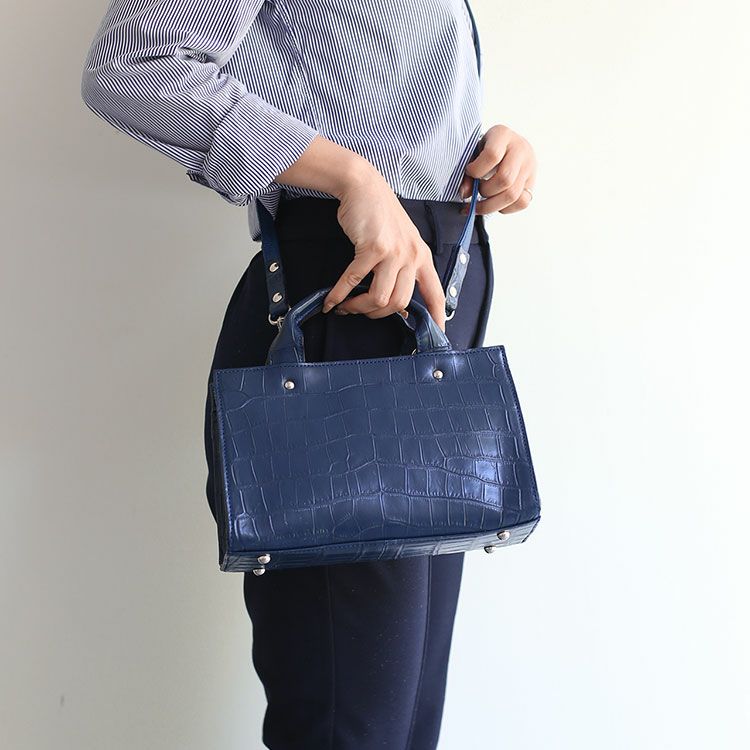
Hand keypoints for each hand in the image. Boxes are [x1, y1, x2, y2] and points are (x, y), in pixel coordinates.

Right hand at [322, 165, 445, 328]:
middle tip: (360, 311)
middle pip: (399, 303)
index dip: (436, 318)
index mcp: (421, 257)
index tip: (435, 335)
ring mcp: (393, 252)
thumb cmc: (380, 214)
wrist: (364, 186)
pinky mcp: (372, 248)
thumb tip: (396, 303)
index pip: (435, 294)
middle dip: (376, 313)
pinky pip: (354, 281)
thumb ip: (403, 268)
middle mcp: (411, 257)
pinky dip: (340, 295)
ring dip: (359, 307)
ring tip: (346, 306)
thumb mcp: (402, 241)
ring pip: (380, 298)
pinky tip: (331, 301)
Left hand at [459, 124, 536, 214]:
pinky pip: (522, 203)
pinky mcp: (532, 183)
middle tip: (477, 189)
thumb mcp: (473, 154)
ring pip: (512, 195)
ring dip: (492, 205)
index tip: (469, 172)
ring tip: (481, 203)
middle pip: (504, 179)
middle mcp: (521, 149)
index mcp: (503, 135)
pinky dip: (505, 208)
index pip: (492, 155)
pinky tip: (494, 204)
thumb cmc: (484, 151)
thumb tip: (465, 194)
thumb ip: (467, 174)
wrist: (506, 147)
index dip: (476, 170)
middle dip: (485, 191)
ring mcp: (529, 167)